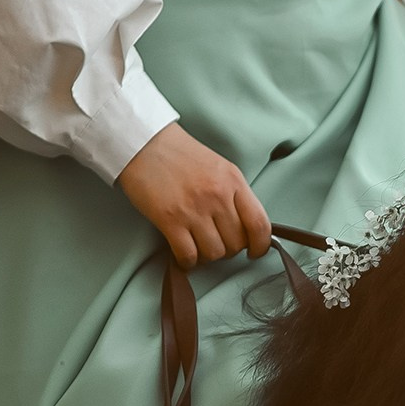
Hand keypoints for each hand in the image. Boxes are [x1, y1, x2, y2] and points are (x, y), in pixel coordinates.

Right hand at [119, 123, 271, 266]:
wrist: (144, 144)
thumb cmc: (179, 155)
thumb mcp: (218, 167)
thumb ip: (234, 194)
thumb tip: (244, 226)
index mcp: (233, 181)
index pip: (259, 224)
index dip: (260, 245)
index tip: (254, 252)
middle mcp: (217, 195)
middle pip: (236, 243)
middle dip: (229, 250)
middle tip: (217, 242)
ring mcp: (194, 209)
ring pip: (214, 253)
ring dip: (208, 256)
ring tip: (199, 246)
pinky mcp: (170, 220)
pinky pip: (189, 255)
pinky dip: (188, 261)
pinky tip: (184, 255)